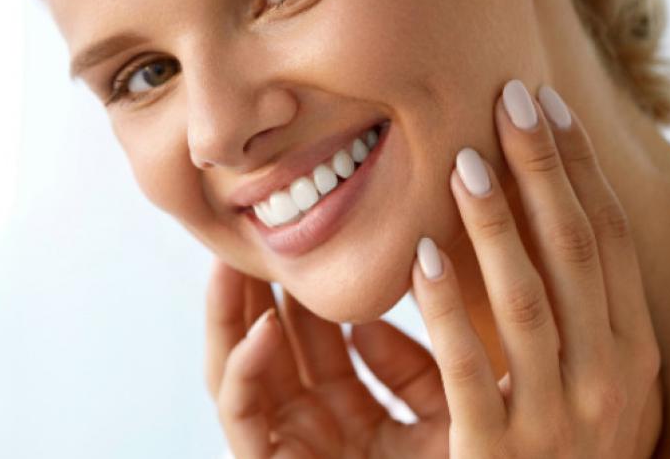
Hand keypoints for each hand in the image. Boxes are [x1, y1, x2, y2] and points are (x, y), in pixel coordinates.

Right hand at [205, 260, 450, 457]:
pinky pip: (242, 413)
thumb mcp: (441, 413)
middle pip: (266, 345)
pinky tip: (265, 325)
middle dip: (253, 290)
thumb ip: (411, 368)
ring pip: (236, 370)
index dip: (303, 289)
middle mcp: (312, 425)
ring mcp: (287, 445)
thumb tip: (363, 325)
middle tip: (251, 233)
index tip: (301, 236)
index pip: (313, 339)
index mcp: (349, 412)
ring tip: (229, 262)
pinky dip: (245, 367)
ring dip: (228, 315)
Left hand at [411, 80, 662, 456]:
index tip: (551, 107)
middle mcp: (612, 379)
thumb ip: (576, 317)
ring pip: (528, 300)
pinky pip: (470, 369)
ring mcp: (562, 419)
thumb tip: (530, 225)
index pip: (611, 241)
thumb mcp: (596, 384)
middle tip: (510, 98)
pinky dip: (447, 310)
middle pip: (576, 252)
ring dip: (498, 224)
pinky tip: (424, 254)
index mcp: (635, 353)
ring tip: (463, 160)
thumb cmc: (570, 453)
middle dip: (544, 171)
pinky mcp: (502, 453)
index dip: (582, 171)